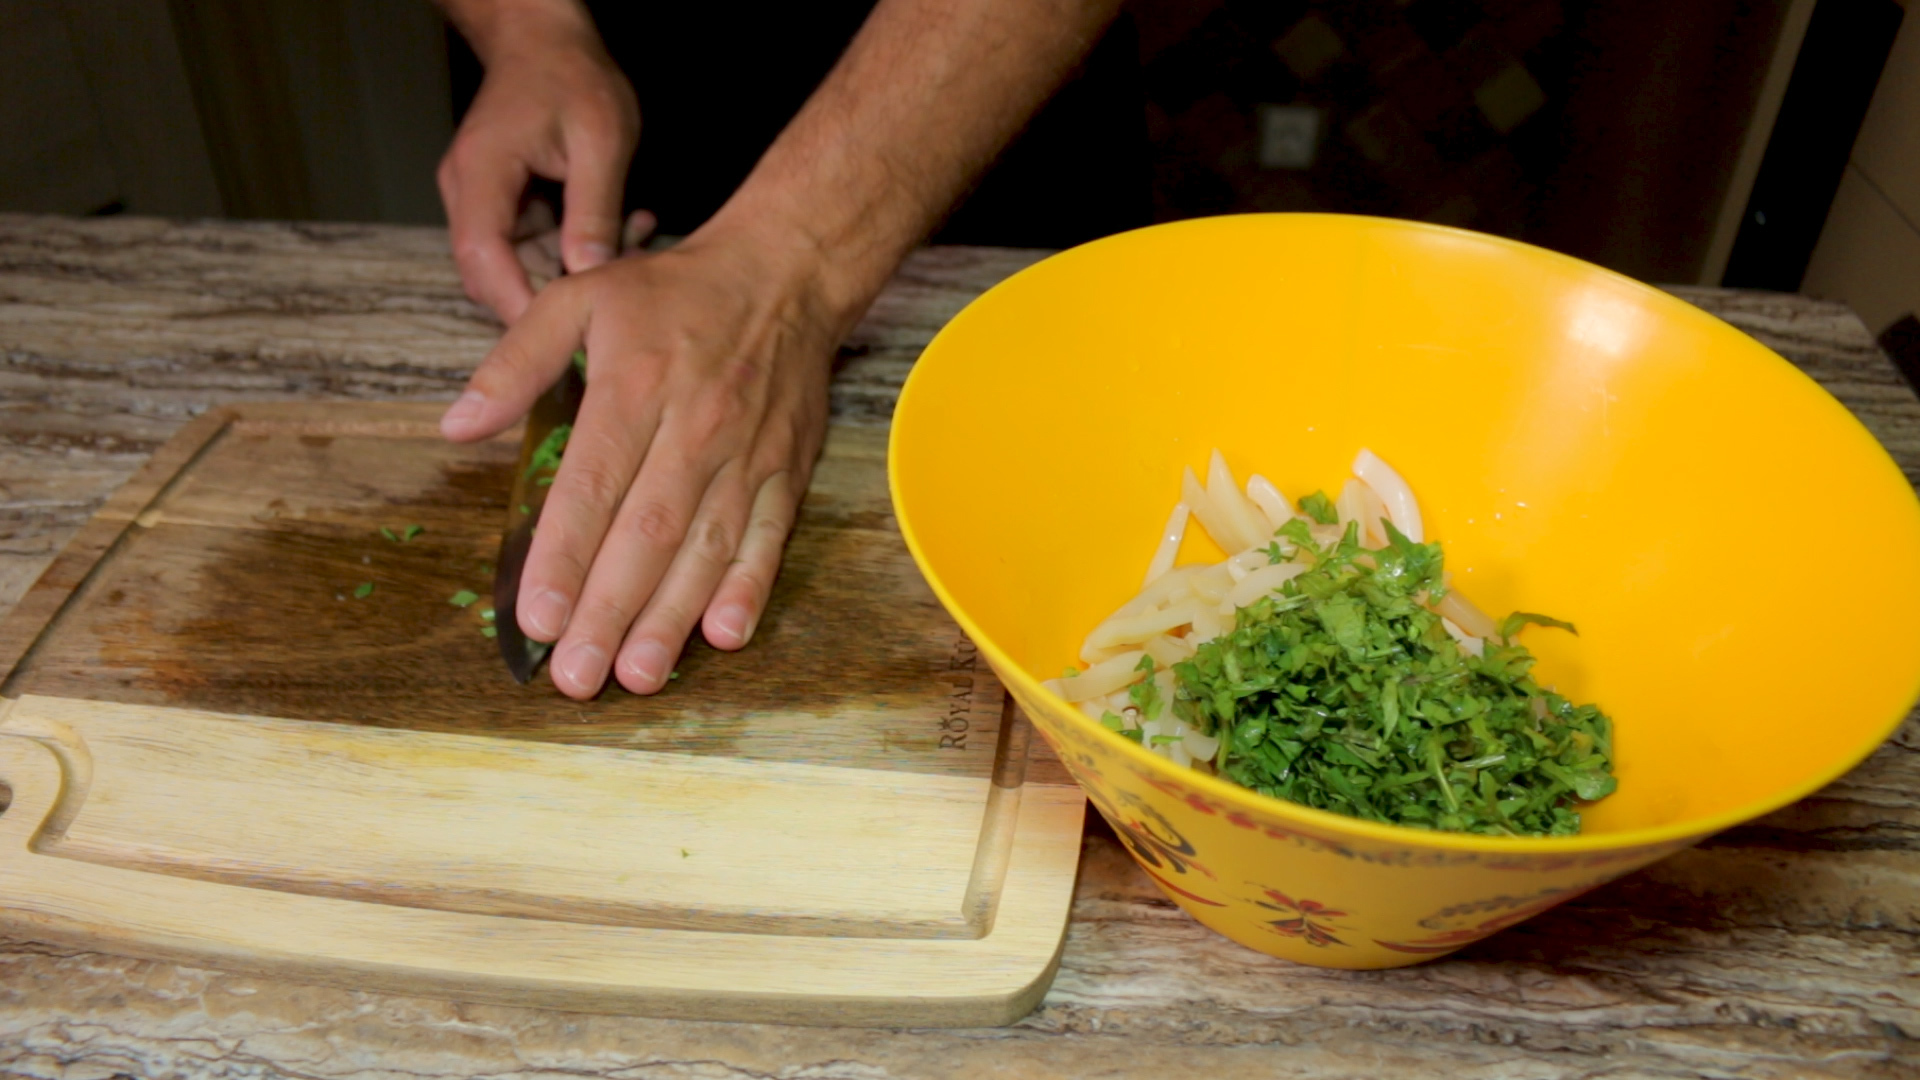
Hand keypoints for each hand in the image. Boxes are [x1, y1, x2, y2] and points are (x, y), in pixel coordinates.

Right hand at [437, 1, 637, 323]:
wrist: (545, 40)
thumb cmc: (571, 75)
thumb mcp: (601, 141)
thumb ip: (594, 212)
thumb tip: (590, 275)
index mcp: (482, 172)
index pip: (483, 258)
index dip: (518, 303)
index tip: (563, 334)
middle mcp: (468, 192)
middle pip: (492, 273)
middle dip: (554, 294)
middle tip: (618, 292)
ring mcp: (481, 199)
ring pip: (518, 265)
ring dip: (573, 269)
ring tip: (634, 243)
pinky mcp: (503, 203)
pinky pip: (533, 246)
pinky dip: (574, 248)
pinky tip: (623, 230)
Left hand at [439, 225, 839, 697]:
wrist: (786, 274)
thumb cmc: (673, 294)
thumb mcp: (579, 298)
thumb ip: (514, 362)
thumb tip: (456, 426)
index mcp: (635, 386)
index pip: (593, 486)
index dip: (565, 557)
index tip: (538, 618)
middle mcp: (694, 428)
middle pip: (648, 534)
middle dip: (611, 611)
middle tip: (578, 676)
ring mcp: (746, 456)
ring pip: (706, 548)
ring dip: (672, 617)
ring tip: (637, 675)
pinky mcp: (785, 472)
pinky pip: (767, 538)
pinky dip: (748, 588)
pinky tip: (722, 634)